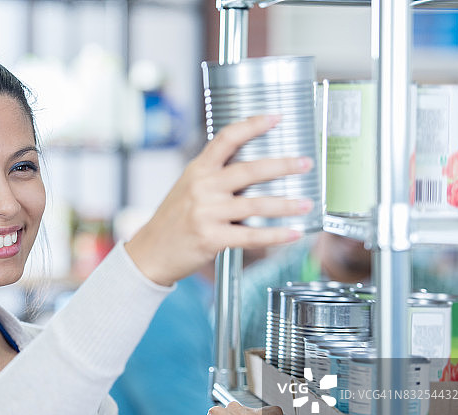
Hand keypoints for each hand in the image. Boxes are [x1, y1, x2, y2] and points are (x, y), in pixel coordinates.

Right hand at [125, 115, 313, 285]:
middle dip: (282, 165)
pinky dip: (276, 234)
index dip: (252, 125)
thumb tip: (252, 168)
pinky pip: (251, 236)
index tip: (276, 117)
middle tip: (305, 163)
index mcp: (197, 170)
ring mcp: (206, 213)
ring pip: (255, 204)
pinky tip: (293, 232)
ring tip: (307, 202)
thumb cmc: (172, 221)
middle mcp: (202, 188)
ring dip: (286, 204)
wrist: (150, 253)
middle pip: (249, 170)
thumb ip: (213, 176)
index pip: (226, 139)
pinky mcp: (212, 239)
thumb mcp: (186, 188)